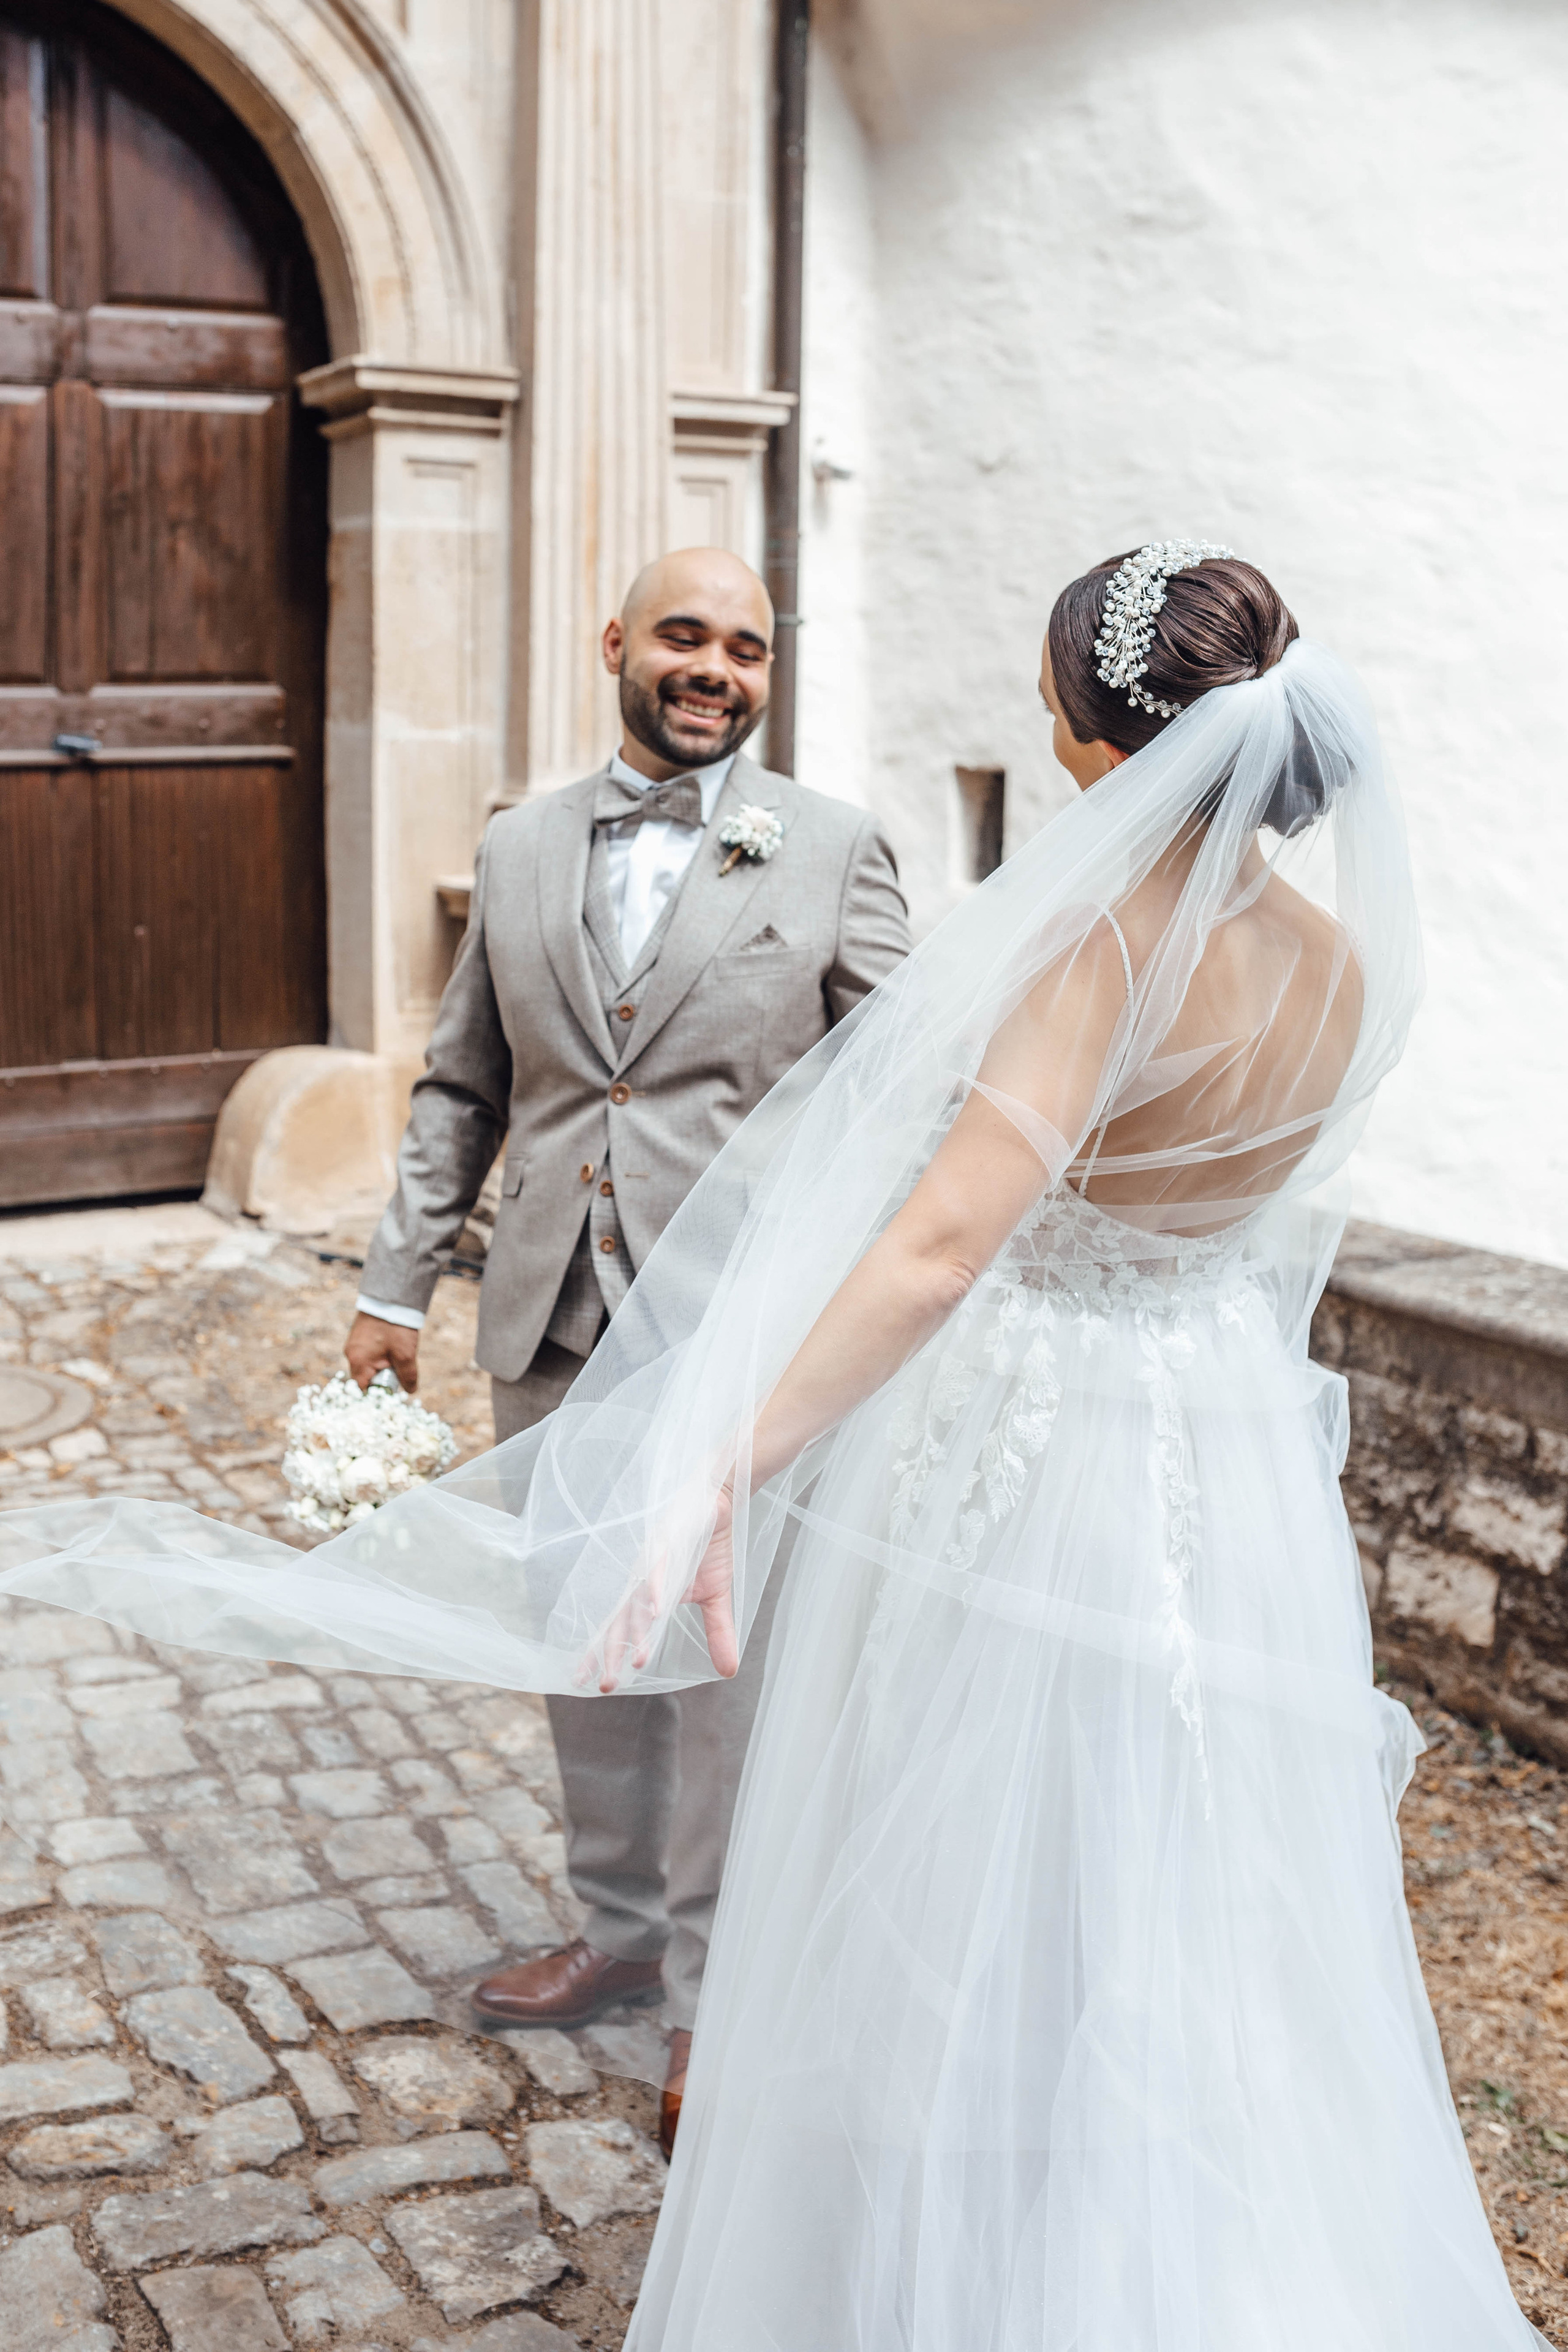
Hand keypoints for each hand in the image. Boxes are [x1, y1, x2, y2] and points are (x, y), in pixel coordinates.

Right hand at [345, 1312, 419, 1394]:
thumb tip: (410, 1390)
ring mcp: (354, 1344)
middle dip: (382, 1379)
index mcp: (358, 1361)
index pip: (362, 1389)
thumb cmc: (396, 1326)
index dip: (376, 1395)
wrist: (391, 1296)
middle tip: (399, 1372)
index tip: (390, 1394)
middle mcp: (351, 1354)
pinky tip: (393, 1347)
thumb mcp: (405, 1354)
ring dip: (383, 1366)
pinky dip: (380, 1355)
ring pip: (368, 1365)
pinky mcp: (360, 1336)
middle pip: (365, 1378)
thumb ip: (407, 1375)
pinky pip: (369, 1353)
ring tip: (397, 1356)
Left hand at [586, 1485, 738, 1693]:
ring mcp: (653, 1560)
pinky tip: (656, 1609)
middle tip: (606, 1685)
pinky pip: (659, 1567)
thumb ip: (717, 1633)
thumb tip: (729, 1672)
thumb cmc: (708, 1547)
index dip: (602, 1655)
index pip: (620, 1629)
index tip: (584, 1684)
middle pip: (622, 1621)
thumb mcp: (716, 1597)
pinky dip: (657, 1587)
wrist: (717, 1501)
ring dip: (638, 1628)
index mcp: (648, 1594)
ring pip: (639, 1599)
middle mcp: (643, 1580)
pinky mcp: (668, 1540)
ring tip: (638, 1658)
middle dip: (613, 1654)